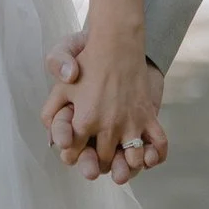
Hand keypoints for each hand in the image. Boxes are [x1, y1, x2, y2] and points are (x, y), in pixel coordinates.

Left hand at [42, 33, 167, 183]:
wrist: (118, 44)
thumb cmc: (87, 64)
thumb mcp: (61, 87)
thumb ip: (51, 113)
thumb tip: (52, 138)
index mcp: (85, 121)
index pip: (74, 155)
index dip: (72, 155)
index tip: (74, 150)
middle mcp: (109, 127)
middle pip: (103, 161)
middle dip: (97, 162)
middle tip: (96, 155)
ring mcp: (131, 123)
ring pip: (131, 161)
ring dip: (125, 164)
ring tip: (120, 156)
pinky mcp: (148, 116)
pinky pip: (158, 144)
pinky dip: (155, 155)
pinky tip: (147, 156)